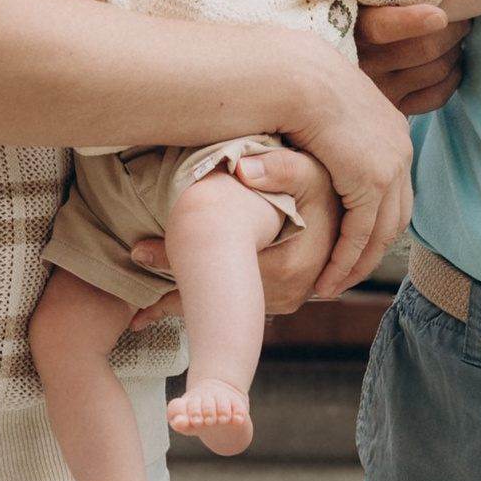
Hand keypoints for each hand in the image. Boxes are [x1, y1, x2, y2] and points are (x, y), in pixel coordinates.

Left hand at [130, 151, 334, 314]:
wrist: (348, 208)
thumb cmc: (324, 186)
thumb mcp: (309, 171)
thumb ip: (281, 168)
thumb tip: (242, 170)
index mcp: (289, 266)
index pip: (223, 272)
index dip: (179, 265)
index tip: (140, 253)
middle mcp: (287, 292)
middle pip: (221, 298)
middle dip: (173, 295)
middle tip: (132, 296)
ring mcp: (283, 300)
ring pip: (226, 309)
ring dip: (186, 304)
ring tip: (141, 309)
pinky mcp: (278, 300)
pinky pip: (234, 310)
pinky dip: (203, 308)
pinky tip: (162, 312)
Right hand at [270, 46, 414, 295]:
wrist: (288, 71)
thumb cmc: (285, 85)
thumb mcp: (315, 110)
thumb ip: (323, 134)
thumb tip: (308, 146)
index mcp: (390, 126)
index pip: (390, 188)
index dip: (370, 222)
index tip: (346, 247)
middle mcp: (400, 145)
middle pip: (394, 213)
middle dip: (369, 251)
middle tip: (342, 278)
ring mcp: (392, 162)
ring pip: (382, 231)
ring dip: (357, 264)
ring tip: (331, 286)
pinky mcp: (374, 179)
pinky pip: (362, 232)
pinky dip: (345, 260)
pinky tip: (327, 278)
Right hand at [356, 0, 462, 112]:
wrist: (322, 75)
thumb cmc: (356, 9)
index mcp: (351, 24)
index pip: (383, 28)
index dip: (413, 21)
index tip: (440, 13)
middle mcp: (361, 62)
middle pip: (424, 48)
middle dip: (455, 29)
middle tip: (466, 16)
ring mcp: (377, 91)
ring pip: (435, 71)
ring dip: (457, 52)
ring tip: (459, 36)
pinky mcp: (392, 110)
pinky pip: (435, 97)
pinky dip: (452, 79)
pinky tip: (452, 64)